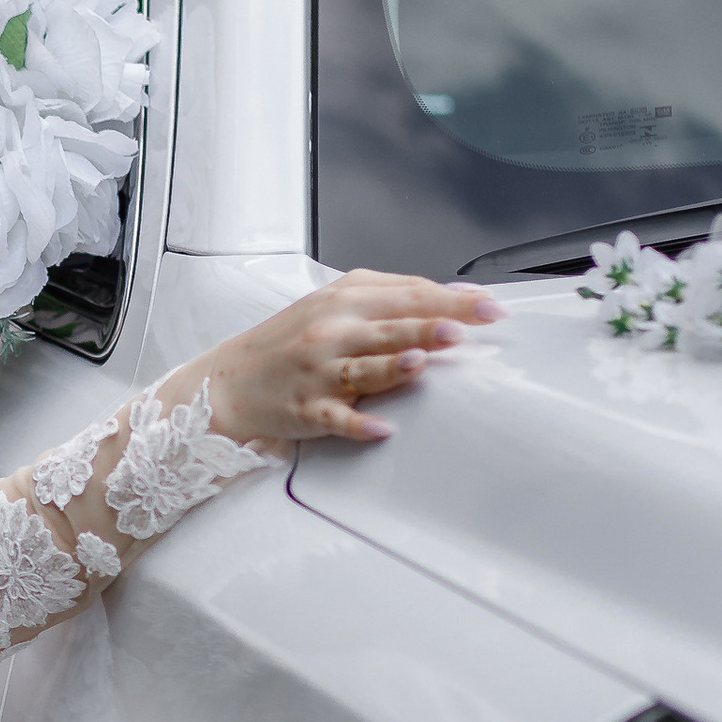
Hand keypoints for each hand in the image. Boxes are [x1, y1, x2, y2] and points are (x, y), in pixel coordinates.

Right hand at [203, 270, 496, 451]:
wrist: (231, 379)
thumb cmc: (292, 341)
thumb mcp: (335, 305)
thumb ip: (390, 299)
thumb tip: (452, 299)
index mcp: (346, 300)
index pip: (408, 294)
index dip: (453, 300)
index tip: (491, 308)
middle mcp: (332, 331)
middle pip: (389, 326)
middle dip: (429, 325)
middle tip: (467, 328)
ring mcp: (319, 370)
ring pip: (363, 366)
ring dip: (393, 364)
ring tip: (421, 362)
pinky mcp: (307, 408)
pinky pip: (336, 417)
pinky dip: (358, 422)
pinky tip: (381, 428)